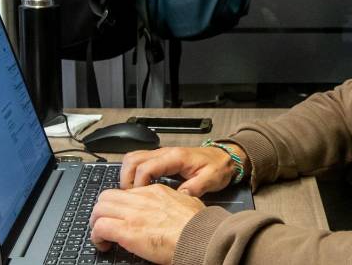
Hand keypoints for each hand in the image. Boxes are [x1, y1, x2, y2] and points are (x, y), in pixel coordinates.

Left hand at [90, 184, 203, 263]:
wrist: (200, 236)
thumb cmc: (198, 224)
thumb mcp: (188, 201)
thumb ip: (177, 199)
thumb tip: (177, 202)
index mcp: (156, 191)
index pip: (126, 192)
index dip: (120, 205)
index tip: (121, 216)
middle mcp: (142, 198)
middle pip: (107, 196)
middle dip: (102, 211)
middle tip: (105, 224)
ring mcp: (134, 213)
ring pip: (99, 209)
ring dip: (97, 223)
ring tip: (102, 236)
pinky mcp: (128, 231)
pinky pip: (100, 227)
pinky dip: (97, 237)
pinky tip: (104, 245)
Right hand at [120, 145, 248, 196]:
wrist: (225, 157)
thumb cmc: (218, 167)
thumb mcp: (210, 179)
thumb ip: (195, 188)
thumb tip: (179, 198)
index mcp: (176, 157)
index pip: (146, 167)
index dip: (138, 184)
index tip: (138, 199)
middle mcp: (166, 153)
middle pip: (133, 159)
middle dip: (126, 179)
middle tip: (130, 198)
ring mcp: (162, 155)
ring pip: (133, 158)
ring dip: (128, 175)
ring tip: (132, 194)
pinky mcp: (161, 160)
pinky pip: (140, 162)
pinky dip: (134, 174)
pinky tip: (140, 189)